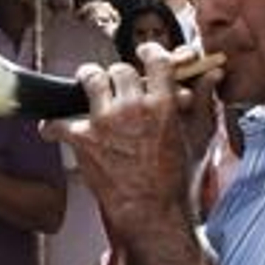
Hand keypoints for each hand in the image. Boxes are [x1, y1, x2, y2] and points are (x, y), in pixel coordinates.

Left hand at [42, 45, 223, 240]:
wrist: (153, 212)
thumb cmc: (176, 182)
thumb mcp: (198, 139)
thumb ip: (202, 103)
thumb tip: (211, 75)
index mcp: (163, 104)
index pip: (156, 60)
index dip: (149, 51)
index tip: (144, 52)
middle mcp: (133, 107)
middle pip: (119, 69)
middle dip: (117, 76)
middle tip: (114, 86)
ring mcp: (106, 120)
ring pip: (90, 78)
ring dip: (88, 82)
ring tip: (86, 89)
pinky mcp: (84, 139)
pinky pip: (58, 122)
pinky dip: (53, 127)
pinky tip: (53, 130)